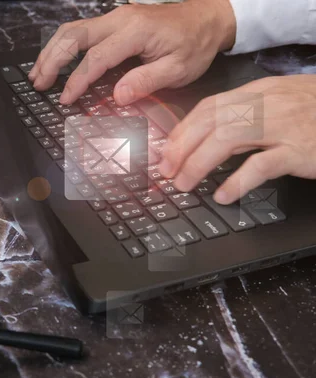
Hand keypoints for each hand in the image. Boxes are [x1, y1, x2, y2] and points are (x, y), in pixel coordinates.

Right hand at [28, 0, 235, 105]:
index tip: (65, 99)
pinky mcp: (114, 21)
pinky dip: (63, 46)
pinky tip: (55, 60)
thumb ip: (146, 81)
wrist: (207, 18)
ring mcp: (115, 17)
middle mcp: (119, 19)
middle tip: (38, 84)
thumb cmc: (195, 45)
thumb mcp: (179, 69)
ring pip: (72, 29)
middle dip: (52, 60)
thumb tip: (117, 97)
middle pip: (73, 35)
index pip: (97, 57)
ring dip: (52, 51)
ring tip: (38, 73)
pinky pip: (81, 30)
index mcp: (136, 31)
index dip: (77, 80)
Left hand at [159, 75, 315, 203]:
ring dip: (198, 164)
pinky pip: (261, 165)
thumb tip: (205, 142)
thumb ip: (243, 120)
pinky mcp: (299, 149)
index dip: (182, 131)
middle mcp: (266, 104)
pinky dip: (237, 182)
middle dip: (181, 148)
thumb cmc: (315, 114)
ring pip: (227, 139)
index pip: (208, 108)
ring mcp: (283, 125)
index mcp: (257, 93)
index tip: (166, 151)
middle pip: (210, 122)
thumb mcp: (277, 107)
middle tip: (167, 172)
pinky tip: (223, 195)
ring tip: (185, 184)